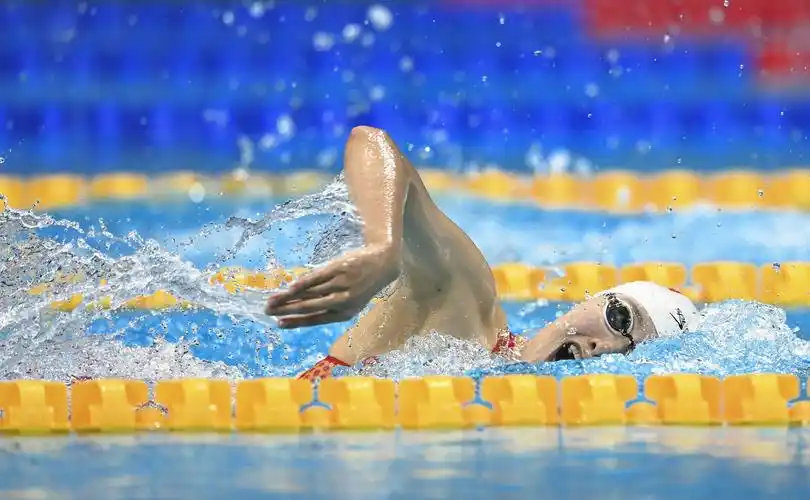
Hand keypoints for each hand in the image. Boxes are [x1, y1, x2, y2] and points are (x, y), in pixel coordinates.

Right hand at [265, 245, 399, 327]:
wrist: (383, 264)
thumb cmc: (362, 285)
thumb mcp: (350, 300)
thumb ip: (329, 305)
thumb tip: (299, 307)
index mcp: (345, 313)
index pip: (316, 320)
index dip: (296, 322)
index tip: (279, 324)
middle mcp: (343, 301)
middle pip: (309, 307)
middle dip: (287, 310)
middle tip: (268, 311)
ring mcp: (340, 285)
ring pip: (310, 293)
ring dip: (288, 297)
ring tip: (272, 299)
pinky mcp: (338, 269)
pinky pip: (316, 279)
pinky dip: (301, 284)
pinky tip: (289, 288)